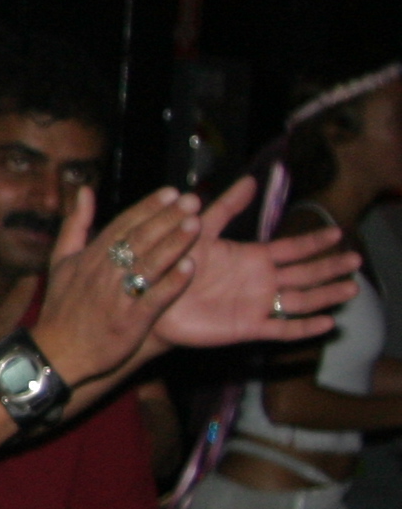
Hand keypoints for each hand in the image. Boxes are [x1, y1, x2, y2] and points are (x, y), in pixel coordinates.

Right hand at [29, 185, 198, 385]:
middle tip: (192, 200)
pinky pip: (154, 298)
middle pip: (140, 238)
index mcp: (90, 255)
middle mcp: (104, 271)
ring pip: (149, 263)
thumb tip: (85, 190)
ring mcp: (117, 296)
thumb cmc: (62, 306)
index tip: (171, 192)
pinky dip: (171, 283)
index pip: (122, 224)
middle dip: (167, 217)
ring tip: (196, 224)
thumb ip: (75, 224)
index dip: (148, 207)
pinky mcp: (130, 320)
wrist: (56, 351)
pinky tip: (190, 268)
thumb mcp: (61, 260)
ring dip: (174, 243)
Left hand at [153, 178, 363, 349]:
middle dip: (330, 266)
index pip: (292, 248)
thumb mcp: (200, 230)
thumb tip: (250, 180)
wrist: (151, 296)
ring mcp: (256, 304)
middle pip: (305, 273)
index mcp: (252, 258)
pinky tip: (327, 323)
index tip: (338, 232)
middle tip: (357, 260)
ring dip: (326, 295)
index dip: (314, 241)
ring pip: (301, 300)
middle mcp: (260, 281)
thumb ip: (225, 208)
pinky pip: (281, 328)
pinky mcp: (247, 326)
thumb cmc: (173, 262)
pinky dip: (304, 327)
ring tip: (352, 289)